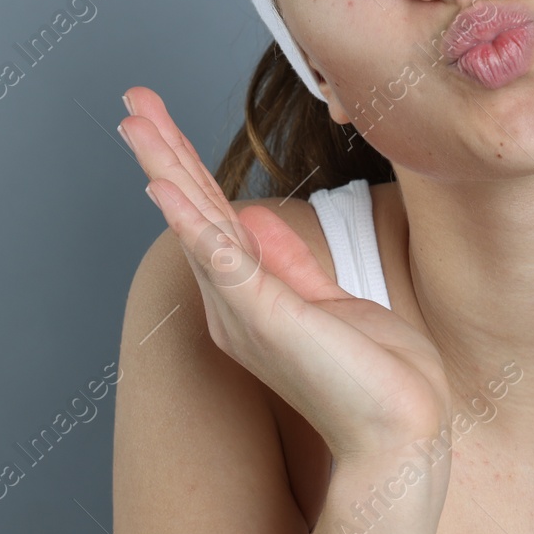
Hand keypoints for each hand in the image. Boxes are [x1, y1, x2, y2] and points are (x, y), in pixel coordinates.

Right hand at [118, 86, 453, 464]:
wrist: (402, 435)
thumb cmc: (376, 381)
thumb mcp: (330, 304)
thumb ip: (288, 263)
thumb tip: (256, 219)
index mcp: (248, 299)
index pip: (210, 215)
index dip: (184, 163)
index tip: (159, 117)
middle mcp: (233, 303)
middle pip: (192, 209)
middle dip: (162, 150)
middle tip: (131, 98)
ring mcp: (245, 309)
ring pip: (196, 222)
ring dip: (164, 166)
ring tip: (134, 121)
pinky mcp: (266, 315)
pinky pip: (221, 257)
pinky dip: (191, 219)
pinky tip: (165, 185)